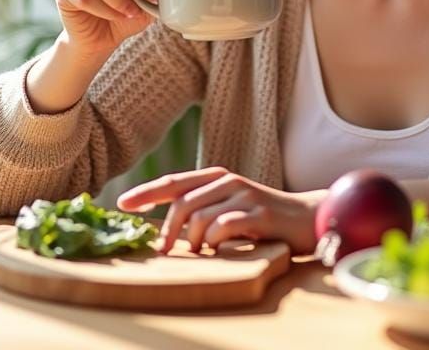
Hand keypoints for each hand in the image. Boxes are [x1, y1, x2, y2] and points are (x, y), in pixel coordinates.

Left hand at [116, 167, 325, 255]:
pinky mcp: (258, 213)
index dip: (145, 193)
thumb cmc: (263, 217)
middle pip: (182, 203)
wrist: (307, 217)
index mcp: (217, 177)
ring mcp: (244, 195)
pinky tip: (219, 248)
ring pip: (200, 218)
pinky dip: (215, 241)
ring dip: (194, 241)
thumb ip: (204, 208)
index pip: (173, 182)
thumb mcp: (230, 206)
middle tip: (165, 251)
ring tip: (201, 251)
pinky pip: (223, 227)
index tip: (121, 205)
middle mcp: (228, 181)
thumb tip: (168, 228)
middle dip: (168, 231)